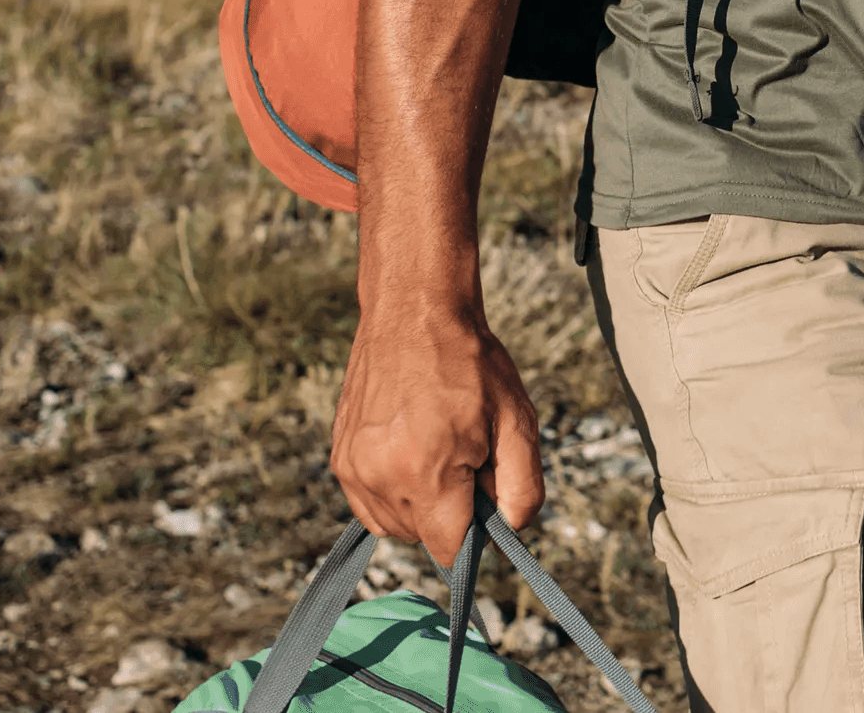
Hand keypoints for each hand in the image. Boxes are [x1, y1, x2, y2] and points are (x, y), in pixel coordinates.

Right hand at [331, 305, 545, 564]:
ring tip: (437, 447)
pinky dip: (394, 490)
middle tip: (465, 455)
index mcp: (425, 473)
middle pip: (423, 538)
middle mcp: (379, 478)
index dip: (476, 533)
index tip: (485, 495)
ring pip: (393, 524)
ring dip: (420, 503)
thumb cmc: (471, 363)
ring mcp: (353, 469)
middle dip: (450, 511)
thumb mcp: (518, 421)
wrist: (414, 311)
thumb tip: (510, 532)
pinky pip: (369, 504)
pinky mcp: (340, 458)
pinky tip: (412, 449)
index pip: (450, 551)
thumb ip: (523, 489)